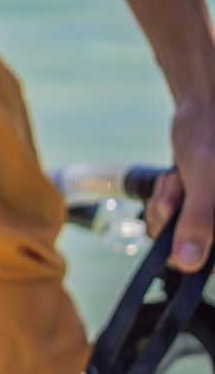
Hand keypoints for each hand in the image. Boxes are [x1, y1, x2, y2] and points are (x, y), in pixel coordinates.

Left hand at [144, 98, 214, 270]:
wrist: (204, 110)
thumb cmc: (212, 135)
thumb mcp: (206, 177)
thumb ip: (199, 219)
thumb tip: (187, 262)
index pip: (212, 263)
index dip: (193, 250)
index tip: (181, 217)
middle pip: (191, 251)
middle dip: (173, 218)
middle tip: (179, 189)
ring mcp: (210, 219)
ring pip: (175, 236)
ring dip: (166, 206)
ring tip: (179, 179)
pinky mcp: (196, 211)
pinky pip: (170, 222)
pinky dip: (164, 201)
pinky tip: (174, 181)